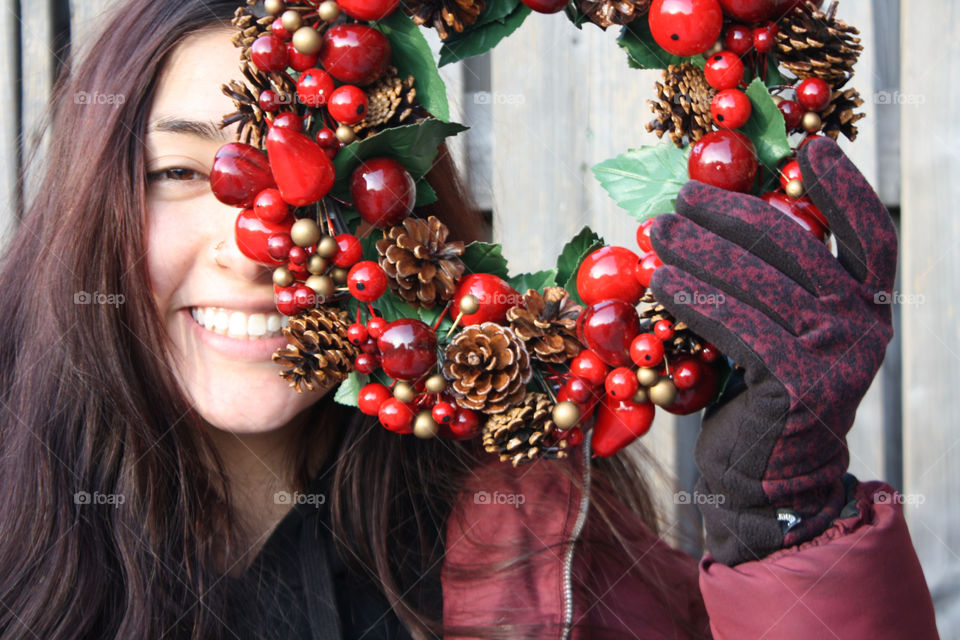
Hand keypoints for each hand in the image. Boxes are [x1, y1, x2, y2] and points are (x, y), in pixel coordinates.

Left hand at [648, 137, 896, 564]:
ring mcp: (838, 354)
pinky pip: (737, 323)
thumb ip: (768, 284)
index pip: (870, 233)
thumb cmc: (759, 395)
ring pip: (759, 281)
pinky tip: (661, 280)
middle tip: (680, 198)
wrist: (763, 478)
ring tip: (657, 231)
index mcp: (866, 306)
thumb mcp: (776, 331)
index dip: (845, 187)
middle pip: (795, 245)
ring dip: (700, 250)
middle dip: (731, 213)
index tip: (808, 148)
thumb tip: (711, 216)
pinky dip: (694, 297)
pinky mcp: (802, 383)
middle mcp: (863, 325)